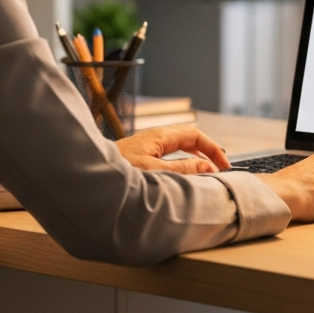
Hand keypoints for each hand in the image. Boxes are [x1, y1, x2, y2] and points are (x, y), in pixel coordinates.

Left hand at [117, 126, 231, 175]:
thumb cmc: (117, 173)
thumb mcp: (154, 172)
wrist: (88, 177)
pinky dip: (182, 162)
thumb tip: (207, 165)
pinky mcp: (140, 157)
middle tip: (221, 169)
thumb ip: (183, 169)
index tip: (225, 165)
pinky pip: (169, 155)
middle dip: (207, 151)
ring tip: (208, 171)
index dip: (213, 148)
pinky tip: (184, 174)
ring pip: (179, 147)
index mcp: (159, 136)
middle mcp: (154, 138)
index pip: (195, 135)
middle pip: (188, 139)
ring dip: (195, 157)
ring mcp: (147, 146)